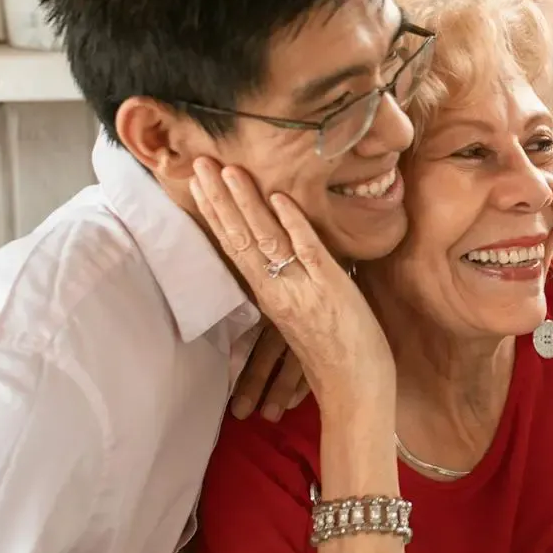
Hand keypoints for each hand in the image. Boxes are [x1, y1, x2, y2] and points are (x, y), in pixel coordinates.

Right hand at [190, 158, 392, 404]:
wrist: (354, 390)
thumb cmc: (333, 354)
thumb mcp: (299, 315)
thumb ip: (287, 283)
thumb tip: (283, 251)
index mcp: (268, 296)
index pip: (233, 246)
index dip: (215, 212)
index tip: (198, 182)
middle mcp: (277, 291)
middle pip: (239, 237)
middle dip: (218, 198)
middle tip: (198, 162)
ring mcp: (302, 289)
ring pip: (266, 239)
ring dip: (246, 202)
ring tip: (227, 170)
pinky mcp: (331, 290)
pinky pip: (308, 251)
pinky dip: (294, 223)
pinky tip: (280, 199)